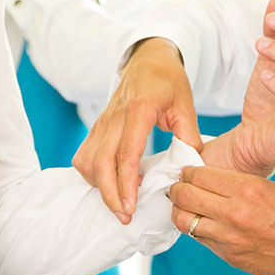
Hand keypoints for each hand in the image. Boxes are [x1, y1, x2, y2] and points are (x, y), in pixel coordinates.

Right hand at [73, 38, 201, 223]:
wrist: (148, 58)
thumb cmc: (168, 81)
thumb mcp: (186, 104)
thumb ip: (188, 134)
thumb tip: (188, 166)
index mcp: (138, 110)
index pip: (126, 154)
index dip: (126, 184)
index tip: (130, 207)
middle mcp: (115, 116)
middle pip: (101, 162)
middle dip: (110, 194)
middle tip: (124, 216)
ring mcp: (102, 120)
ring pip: (87, 159)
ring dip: (99, 185)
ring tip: (120, 200)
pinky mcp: (97, 125)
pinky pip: (85, 153)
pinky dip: (92, 173)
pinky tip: (110, 182)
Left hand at [169, 166, 274, 274]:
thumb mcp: (267, 187)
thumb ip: (236, 184)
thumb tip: (207, 180)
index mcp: (247, 189)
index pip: (200, 175)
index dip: (189, 171)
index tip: (187, 171)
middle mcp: (235, 213)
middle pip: (185, 196)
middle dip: (176, 188)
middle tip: (177, 186)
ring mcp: (229, 238)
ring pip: (184, 221)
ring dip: (180, 211)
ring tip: (183, 206)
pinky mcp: (228, 255)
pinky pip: (200, 239)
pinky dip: (196, 228)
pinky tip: (201, 223)